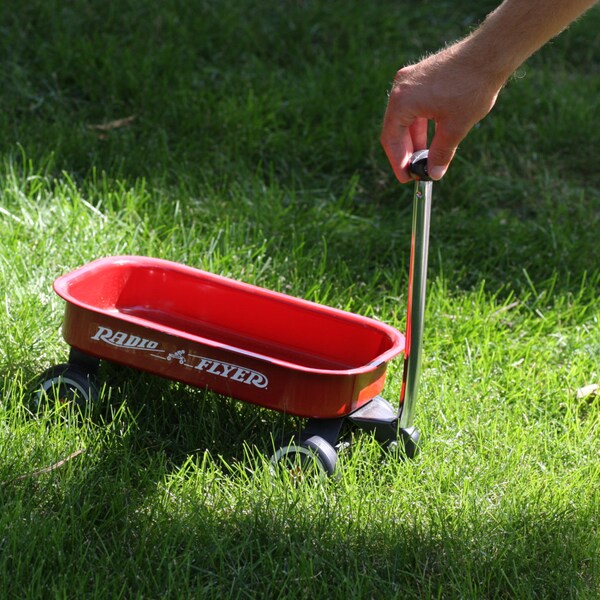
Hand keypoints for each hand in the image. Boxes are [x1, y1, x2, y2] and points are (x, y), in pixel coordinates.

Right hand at [381, 45, 503, 182]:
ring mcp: (411, 79)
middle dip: (406, 151)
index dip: (397, 162)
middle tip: (415, 170)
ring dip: (414, 139)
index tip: (406, 177)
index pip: (391, 139)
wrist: (490, 52)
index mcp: (402, 101)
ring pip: (406, 117)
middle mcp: (401, 88)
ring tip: (425, 157)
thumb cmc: (471, 87)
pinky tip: (432, 136)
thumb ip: (441, 153)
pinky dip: (421, 123)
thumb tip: (434, 174)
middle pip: (395, 128)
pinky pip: (415, 105)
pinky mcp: (423, 74)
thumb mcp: (455, 127)